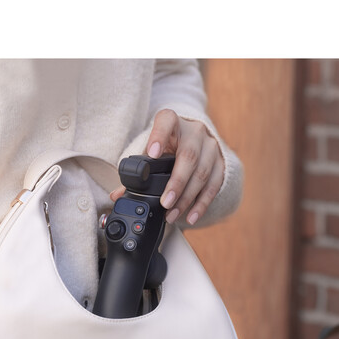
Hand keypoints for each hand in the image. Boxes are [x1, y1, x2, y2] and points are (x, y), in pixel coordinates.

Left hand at [111, 109, 224, 225]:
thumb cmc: (167, 145)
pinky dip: (201, 204)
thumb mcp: (150, 151)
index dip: (159, 137)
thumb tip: (117, 195)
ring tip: (172, 214)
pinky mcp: (221, 162)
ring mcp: (210, 147)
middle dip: (176, 183)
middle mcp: (194, 132)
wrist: (194, 139)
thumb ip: (135, 172)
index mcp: (172, 122)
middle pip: (188, 156)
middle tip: (165, 202)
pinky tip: (191, 216)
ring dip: (186, 198)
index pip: (166, 122)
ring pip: (202, 173)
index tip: (152, 153)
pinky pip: (214, 185)